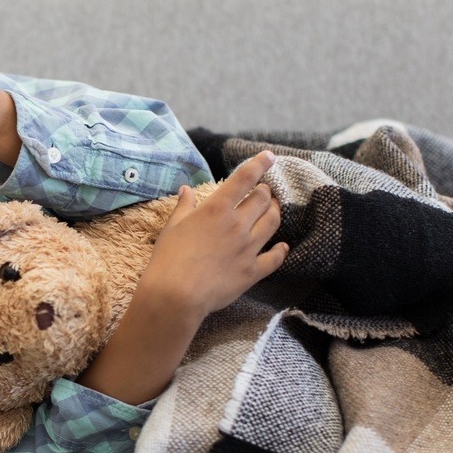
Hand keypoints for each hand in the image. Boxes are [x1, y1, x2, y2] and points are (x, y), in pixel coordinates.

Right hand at [138, 152, 289, 319]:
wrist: (176, 295)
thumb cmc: (169, 259)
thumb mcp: (172, 227)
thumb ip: (184, 207)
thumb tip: (187, 190)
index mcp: (217, 209)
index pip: (244, 179)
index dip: (260, 164)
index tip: (269, 156)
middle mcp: (238, 224)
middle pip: (263, 200)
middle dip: (266, 191)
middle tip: (264, 191)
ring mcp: (248, 248)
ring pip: (272, 223)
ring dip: (275, 212)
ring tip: (273, 209)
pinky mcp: (252, 271)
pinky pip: (275, 258)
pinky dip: (281, 250)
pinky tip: (283, 246)